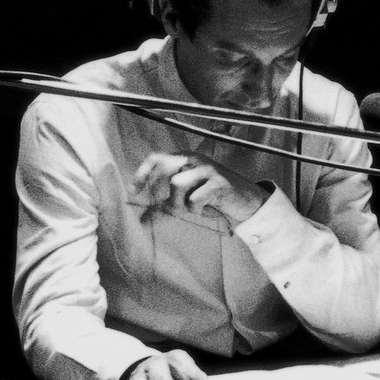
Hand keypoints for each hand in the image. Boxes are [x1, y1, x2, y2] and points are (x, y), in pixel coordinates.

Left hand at [131, 151, 268, 225]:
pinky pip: (195, 198)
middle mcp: (195, 160)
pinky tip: (203, 209)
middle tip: (166, 207)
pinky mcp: (219, 183)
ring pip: (178, 183)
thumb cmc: (212, 197)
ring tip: (189, 208)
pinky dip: (195, 208)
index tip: (134, 191)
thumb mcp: (185, 200)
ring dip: (179, 203)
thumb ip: (164, 207)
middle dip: (161, 193)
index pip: (156, 159)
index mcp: (184, 159)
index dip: (142, 174)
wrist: (245, 201)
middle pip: (164, 170)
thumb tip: (141, 220)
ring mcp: (208, 169)